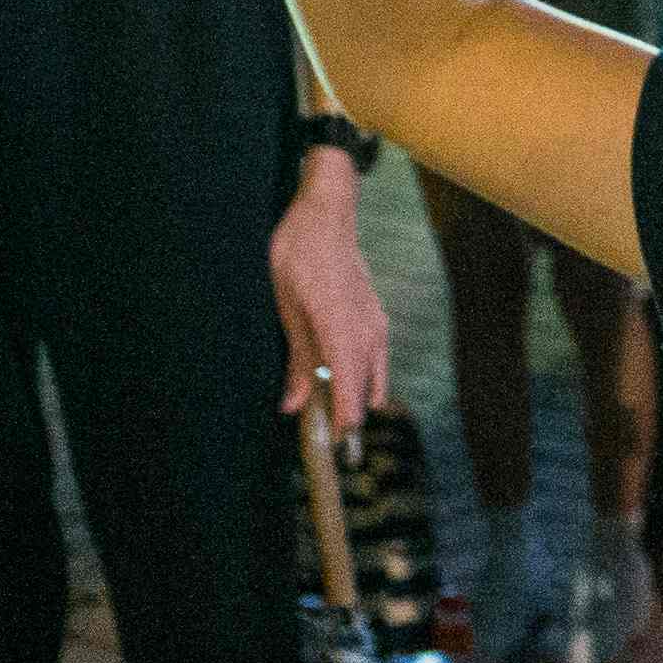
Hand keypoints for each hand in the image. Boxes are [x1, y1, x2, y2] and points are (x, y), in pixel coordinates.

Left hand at [274, 145, 388, 437]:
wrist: (327, 214)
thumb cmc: (298, 254)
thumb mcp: (285, 307)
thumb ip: (296, 360)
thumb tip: (294, 406)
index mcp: (340, 329)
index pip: (349, 392)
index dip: (341, 425)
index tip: (331, 448)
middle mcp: (366, 331)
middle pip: (364, 393)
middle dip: (346, 419)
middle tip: (321, 437)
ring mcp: (376, 324)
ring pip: (373, 379)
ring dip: (354, 398)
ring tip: (328, 411)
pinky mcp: (377, 318)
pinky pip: (374, 360)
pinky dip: (360, 377)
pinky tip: (337, 379)